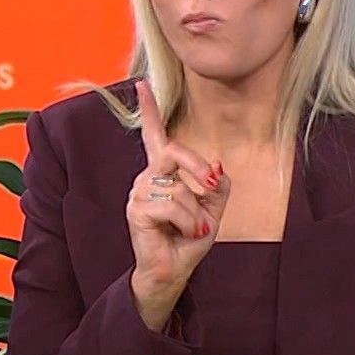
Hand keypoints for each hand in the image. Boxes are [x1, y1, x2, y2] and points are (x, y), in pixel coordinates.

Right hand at [126, 80, 228, 329]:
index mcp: (163, 172)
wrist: (173, 271)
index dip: (149, 109)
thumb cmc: (189, 238)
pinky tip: (184, 234)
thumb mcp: (213, 208)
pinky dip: (189, 222)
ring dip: (196, 213)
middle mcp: (147, 177)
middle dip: (198, 167)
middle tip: (211, 185)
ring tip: (192, 229)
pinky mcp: (136, 210)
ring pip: (178, 188)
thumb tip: (216, 170)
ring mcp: (138, 192)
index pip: (154, 135)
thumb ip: (217, 185)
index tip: (141, 84)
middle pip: (173, 151)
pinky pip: (172, 206)